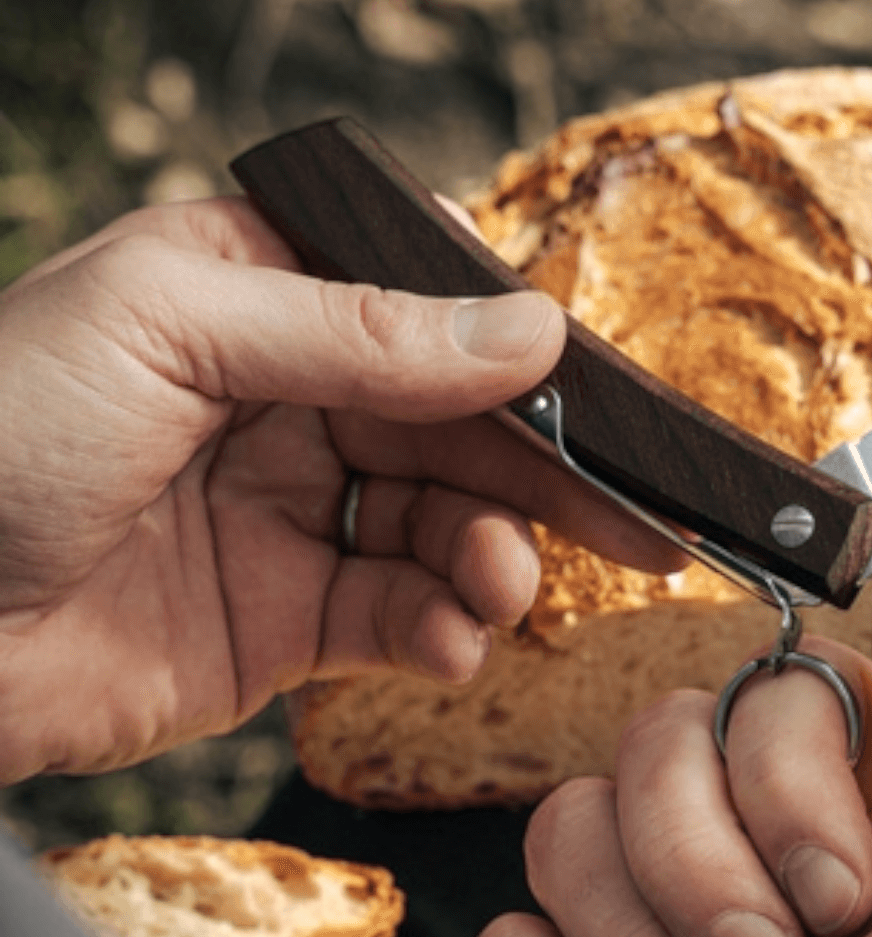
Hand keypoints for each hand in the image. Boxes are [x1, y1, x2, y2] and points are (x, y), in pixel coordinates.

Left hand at [0, 197, 674, 781]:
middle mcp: (286, 401)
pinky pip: (399, 620)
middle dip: (548, 480)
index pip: (429, 314)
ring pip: (446, 529)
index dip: (522, 360)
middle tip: (634, 527)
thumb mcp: (173, 331)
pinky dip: (441, 632)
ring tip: (497, 589)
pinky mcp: (283, 622)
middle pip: (460, 431)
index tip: (602, 406)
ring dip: (493, 562)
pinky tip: (449, 640)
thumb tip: (529, 326)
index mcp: (257, 296)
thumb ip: (362, 332)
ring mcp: (290, 515)